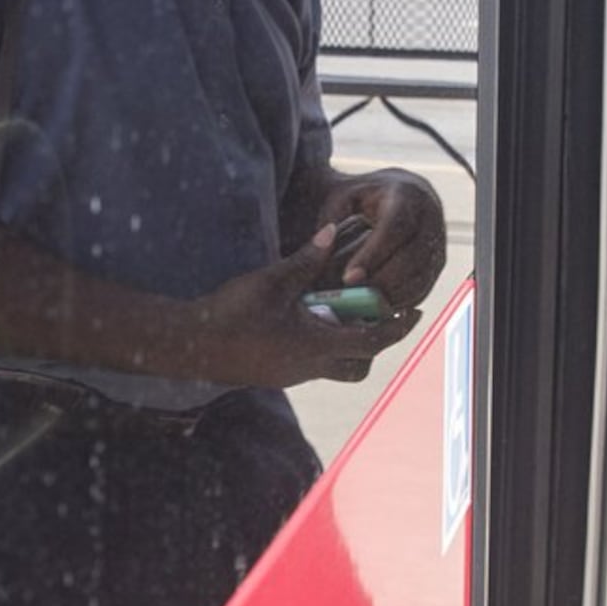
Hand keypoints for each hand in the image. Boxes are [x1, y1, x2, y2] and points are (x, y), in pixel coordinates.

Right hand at [186, 222, 423, 389]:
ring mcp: (292, 375)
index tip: (415, 312)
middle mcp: (310, 366)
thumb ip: (307, 259)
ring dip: (345, 345)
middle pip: (361, 365)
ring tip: (335, 313)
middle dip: (374, 343)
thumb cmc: (232, 312)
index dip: (398, 327)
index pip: (373, 340)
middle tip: (373, 314)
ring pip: (336, 367)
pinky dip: (320, 346)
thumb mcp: (272, 280)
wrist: (190, 346)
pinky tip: (303, 321)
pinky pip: (312, 365)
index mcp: (316, 344)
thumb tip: (332, 230)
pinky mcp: (276, 375)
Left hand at [307, 168, 446, 312]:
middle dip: (382, 281)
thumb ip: (329, 217)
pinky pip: (424, 287)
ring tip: (363, 306)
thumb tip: (323, 248)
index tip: (348, 277)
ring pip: (421, 276)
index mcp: (406, 194)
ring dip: (392, 295)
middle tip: (354, 298)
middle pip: (412, 257)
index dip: (373, 255)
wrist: (401, 193)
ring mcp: (438, 241)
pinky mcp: (438, 261)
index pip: (394, 228)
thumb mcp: (343, 195)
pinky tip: (378, 307)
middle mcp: (430, 217)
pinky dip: (402, 301)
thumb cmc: (364, 195)